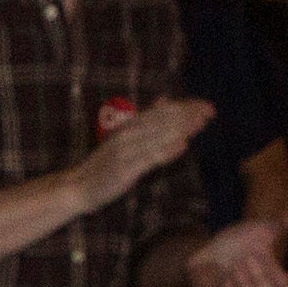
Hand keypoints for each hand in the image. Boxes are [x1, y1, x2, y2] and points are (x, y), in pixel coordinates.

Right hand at [80, 100, 206, 202]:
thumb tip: (165, 99)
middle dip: (188, 115)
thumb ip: (145, 119)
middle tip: (210, 111)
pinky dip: (166, 151)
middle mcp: (127, 136)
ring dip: (181, 129)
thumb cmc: (103, 166)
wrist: (76, 187)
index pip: (161, 112)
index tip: (206, 106)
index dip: (184, 107)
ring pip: (157, 137)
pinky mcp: (124, 170)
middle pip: (161, 121)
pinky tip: (183, 146)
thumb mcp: (124, 137)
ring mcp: (125, 153)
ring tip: (201, 123)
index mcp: (129, 127)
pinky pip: (148, 159)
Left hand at [185, 214, 287, 286]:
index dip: (287, 286)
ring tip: (235, 265)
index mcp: (272, 275)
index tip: (278, 270)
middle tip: (248, 257)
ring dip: (243, 282)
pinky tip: (225, 278)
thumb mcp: (261, 229)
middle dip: (260, 277)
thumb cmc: (238, 241)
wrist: (208, 248)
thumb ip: (282, 224)